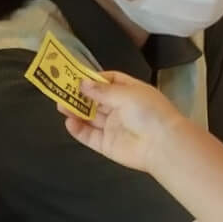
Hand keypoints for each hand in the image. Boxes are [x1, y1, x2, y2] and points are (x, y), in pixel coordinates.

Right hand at [61, 70, 190, 172]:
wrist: (162, 145)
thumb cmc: (148, 112)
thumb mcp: (126, 94)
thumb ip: (102, 90)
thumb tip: (83, 83)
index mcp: (131, 92)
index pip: (110, 81)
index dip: (94, 79)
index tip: (77, 76)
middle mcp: (121, 109)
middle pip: (97, 100)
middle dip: (80, 95)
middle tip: (61, 90)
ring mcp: (114, 127)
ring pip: (91, 117)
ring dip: (76, 111)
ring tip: (60, 105)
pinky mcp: (107, 144)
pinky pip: (90, 136)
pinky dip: (79, 130)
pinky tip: (69, 122)